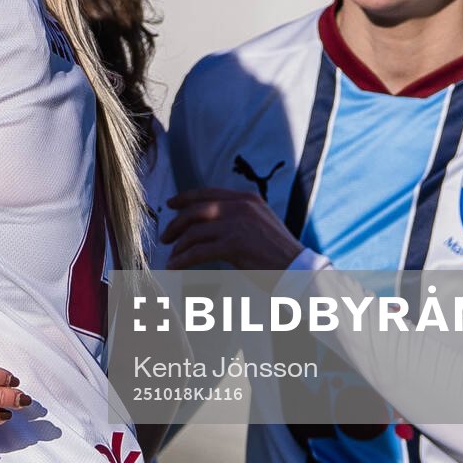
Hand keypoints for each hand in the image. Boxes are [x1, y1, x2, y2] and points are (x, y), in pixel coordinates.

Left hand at [160, 187, 303, 269]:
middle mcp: (240, 207)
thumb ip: (237, 215)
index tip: (170, 204)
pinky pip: (198, 252)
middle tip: (165, 237)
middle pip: (196, 211)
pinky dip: (183, 259)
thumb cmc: (278, 252)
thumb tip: (207, 221)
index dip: (185, 198)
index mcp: (246, 198)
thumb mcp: (259, 222)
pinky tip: (175, 266)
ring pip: (194, 232)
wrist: (297, 269)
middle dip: (176, 224)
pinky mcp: (234, 245)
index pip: (207, 193)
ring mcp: (237, 225)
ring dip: (179, 246)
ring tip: (172, 256)